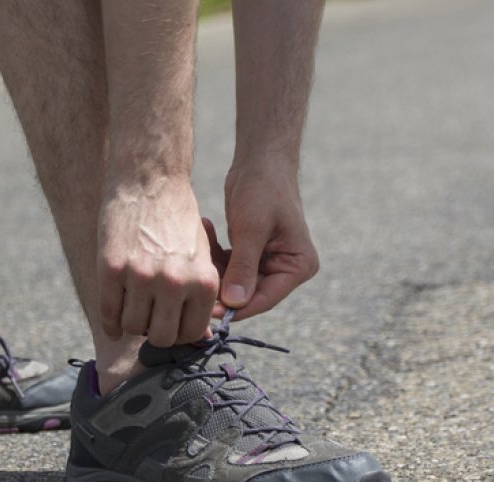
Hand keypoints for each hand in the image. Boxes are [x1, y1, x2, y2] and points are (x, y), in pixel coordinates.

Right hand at [98, 179, 218, 346]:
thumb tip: (203, 338)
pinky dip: (110, 324)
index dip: (180, 332)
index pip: (192, 333)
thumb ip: (201, 297)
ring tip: (134, 310)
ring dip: (132, 324)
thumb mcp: (202, 257)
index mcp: (203, 280)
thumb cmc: (179, 221)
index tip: (171, 323)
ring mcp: (141, 276)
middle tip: (151, 320)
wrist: (150, 181)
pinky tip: (113, 323)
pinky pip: (108, 312)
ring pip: (133, 327)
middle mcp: (174, 282)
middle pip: (162, 337)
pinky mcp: (111, 267)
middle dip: (156, 332)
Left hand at [210, 160, 319, 319]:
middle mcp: (287, 268)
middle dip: (221, 284)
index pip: (265, 298)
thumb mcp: (251, 228)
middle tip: (194, 273)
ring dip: (215, 265)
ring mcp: (269, 262)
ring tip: (201, 238)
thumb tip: (234, 304)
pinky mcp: (251, 254)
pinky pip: (229, 266)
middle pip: (248, 293)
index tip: (207, 310)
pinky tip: (206, 227)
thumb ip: (243, 267)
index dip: (237, 307)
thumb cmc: (263, 188)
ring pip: (234, 281)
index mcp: (298, 266)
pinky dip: (215, 253)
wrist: (260, 159)